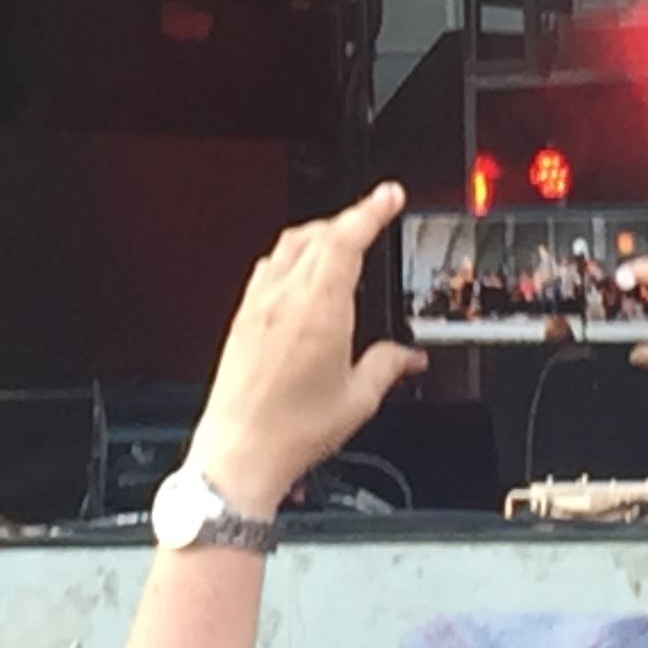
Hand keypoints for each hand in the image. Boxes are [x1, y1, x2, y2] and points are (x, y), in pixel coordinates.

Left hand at [186, 183, 427, 510]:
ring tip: (339, 236)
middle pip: (318, 233)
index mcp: (319, 307)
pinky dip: (291, 256)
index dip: (371, 209)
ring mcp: (258, 304)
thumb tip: (408, 358)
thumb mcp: (358, 399)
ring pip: (289, 246)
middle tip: (372, 214)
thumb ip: (388, 367)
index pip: (347, 237)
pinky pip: (267, 268)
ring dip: (318, 232)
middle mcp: (284, 297)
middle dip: (349, 217)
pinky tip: (299, 272)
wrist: (239, 453)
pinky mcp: (241, 319)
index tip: (388, 195)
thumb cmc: (291, 431)